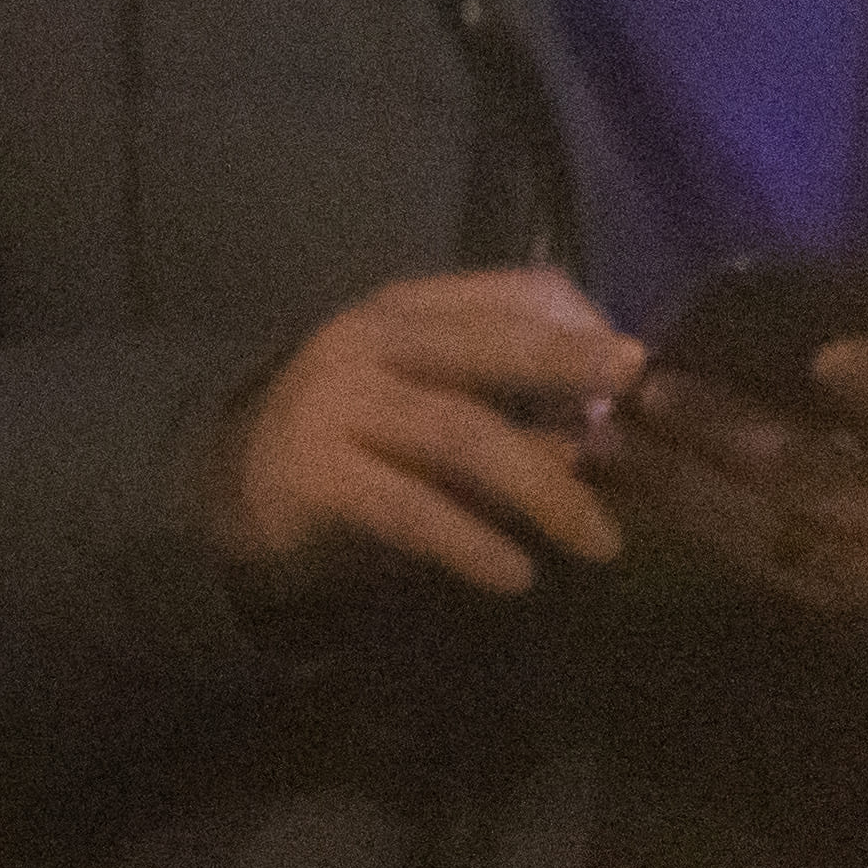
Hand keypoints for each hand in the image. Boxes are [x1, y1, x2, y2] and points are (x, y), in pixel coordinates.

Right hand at [212, 270, 642, 596]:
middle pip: (488, 346)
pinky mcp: (315, 474)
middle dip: (567, 364)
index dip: (579, 325)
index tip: (632, 374)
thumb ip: (502, 409)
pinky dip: (468, 542)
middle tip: (638, 393)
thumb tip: (595, 439)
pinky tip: (515, 575)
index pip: (510, 291)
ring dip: (540, 488)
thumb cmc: (352, 439)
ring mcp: (337, 404)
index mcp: (406, 311)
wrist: (229, 485)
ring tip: (599, 540)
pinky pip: (409, 508)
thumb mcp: (426, 403)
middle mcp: (370, 342)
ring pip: (461, 434)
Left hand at [597, 314, 867, 610]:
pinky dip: (670, 514)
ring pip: (760, 525)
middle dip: (730, 434)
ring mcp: (859, 570)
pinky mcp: (816, 592)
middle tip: (656, 388)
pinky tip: (612, 476)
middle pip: (818, 479)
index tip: (831, 356)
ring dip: (673, 478)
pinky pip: (736, 553)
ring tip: (603, 433)